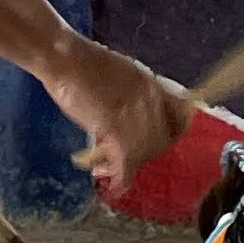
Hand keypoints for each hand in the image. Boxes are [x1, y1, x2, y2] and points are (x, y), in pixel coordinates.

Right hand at [42, 40, 191, 187]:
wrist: (64, 59)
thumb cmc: (85, 63)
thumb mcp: (123, 73)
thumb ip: (135, 95)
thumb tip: (135, 113)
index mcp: (153, 86)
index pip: (179, 118)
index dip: (169, 135)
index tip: (156, 145)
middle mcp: (150, 102)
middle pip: (161, 141)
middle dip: (144, 155)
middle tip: (123, 161)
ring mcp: (134, 116)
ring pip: (142, 154)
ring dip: (125, 167)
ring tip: (105, 171)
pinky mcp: (115, 129)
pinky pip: (124, 162)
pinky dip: (119, 177)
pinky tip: (113, 184)